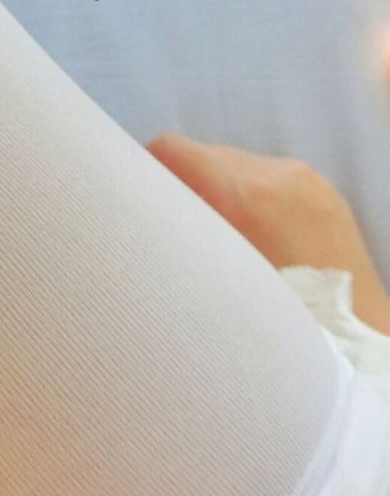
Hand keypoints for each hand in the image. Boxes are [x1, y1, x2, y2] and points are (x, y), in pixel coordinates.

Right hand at [146, 132, 389, 334]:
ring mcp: (308, 180)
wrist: (357, 346)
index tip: (138, 207)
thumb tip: (143, 216)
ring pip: (238, 168)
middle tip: (177, 235)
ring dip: (219, 196)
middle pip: (204, 156)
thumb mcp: (208, 283)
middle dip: (184, 188)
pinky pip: (272, 182)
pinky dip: (253, 203)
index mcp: (245, 193)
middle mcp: (278, 173)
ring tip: (222, 245)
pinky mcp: (327, 193)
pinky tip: (256, 245)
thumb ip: (175, 237)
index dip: (144, 173)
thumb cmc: (279, 324)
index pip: (169, 149)